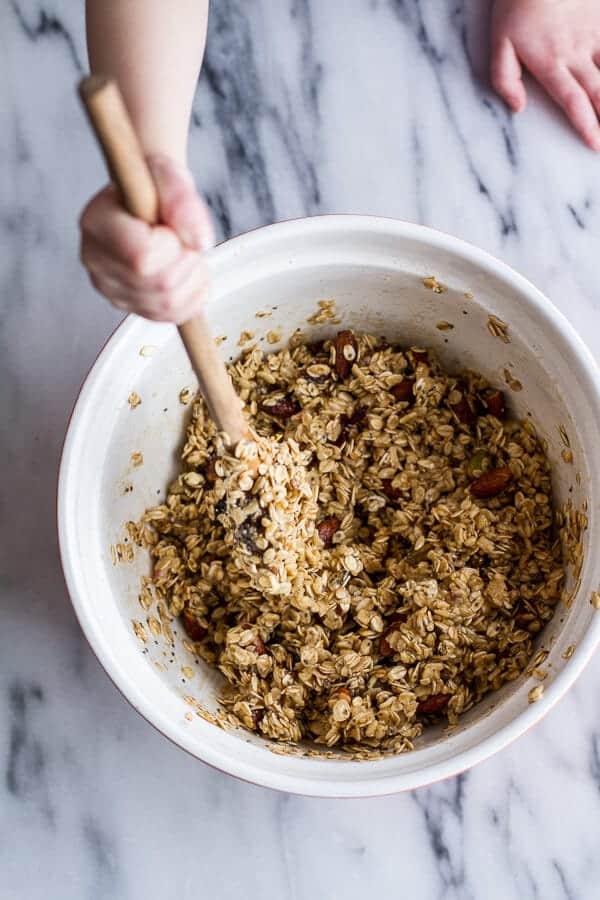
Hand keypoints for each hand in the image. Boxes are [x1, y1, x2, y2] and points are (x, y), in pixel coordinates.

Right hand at [80, 155, 214, 322]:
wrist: (145, 196)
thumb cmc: (152, 184)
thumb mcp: (168, 175)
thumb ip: (182, 200)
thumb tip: (200, 241)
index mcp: (97, 223)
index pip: (142, 258)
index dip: (172, 245)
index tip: (171, 226)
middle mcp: (96, 260)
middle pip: (160, 284)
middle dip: (187, 261)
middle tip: (182, 237)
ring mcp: (111, 288)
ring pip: (168, 303)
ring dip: (192, 277)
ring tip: (184, 251)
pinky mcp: (129, 305)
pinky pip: (171, 316)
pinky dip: (192, 296)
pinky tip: (188, 272)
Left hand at [491, 0, 599, 149]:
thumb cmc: (518, 5)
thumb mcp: (500, 43)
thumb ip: (505, 79)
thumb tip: (518, 108)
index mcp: (550, 64)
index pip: (572, 102)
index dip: (585, 125)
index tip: (595, 144)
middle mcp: (577, 53)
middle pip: (598, 92)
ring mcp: (594, 34)